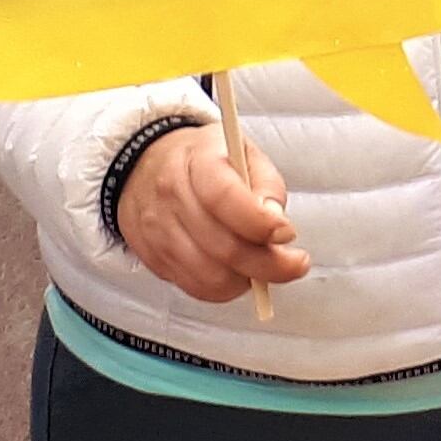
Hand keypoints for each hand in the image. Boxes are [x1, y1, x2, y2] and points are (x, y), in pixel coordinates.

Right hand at [115, 124, 308, 307]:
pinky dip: (224, 288)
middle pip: (224, 247)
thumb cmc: (204, 160)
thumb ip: (267, 185)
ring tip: (263, 266)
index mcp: (197, 162)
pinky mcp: (153, 257)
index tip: (288, 233)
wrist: (146, 166)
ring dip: (247, 279)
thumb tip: (278, 226)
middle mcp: (171, 197)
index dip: (261, 223)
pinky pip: (195, 287)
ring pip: (211, 276)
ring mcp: (158, 231)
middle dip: (269, 264)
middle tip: (294, 263)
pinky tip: (237, 272)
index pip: (225, 199)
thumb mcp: (242, 152)